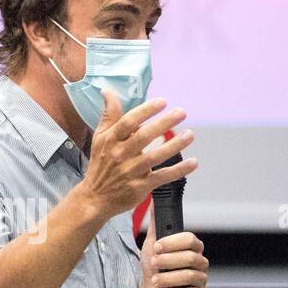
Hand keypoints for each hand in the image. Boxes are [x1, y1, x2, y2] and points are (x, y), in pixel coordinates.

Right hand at [78, 90, 197, 218]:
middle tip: (182, 112)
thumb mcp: (100, 138)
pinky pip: (163, 177)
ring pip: (155, 156)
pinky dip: (179, 170)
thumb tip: (108, 90)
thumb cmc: (100, 164)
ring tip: (190, 134)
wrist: (95, 197)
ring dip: (175, 145)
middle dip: (164, 123)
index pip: (129, 121)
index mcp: (111, 140)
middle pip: (144, 136)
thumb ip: (109, 115)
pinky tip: (193, 162)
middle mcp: (120, 154)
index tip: (162, 101)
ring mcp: (131, 171)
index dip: (146, 111)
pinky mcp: (140, 187)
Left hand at [143, 212, 207, 287]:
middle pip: (190, 258)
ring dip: (168, 278)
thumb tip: (153, 202)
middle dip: (168, 261)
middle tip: (154, 263)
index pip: (190, 239)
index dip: (173, 243)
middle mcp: (200, 261)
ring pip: (189, 276)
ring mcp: (201, 278)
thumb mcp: (152, 244)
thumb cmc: (155, 267)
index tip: (157, 247)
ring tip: (155, 281)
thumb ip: (156, 226)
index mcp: (192, 247)